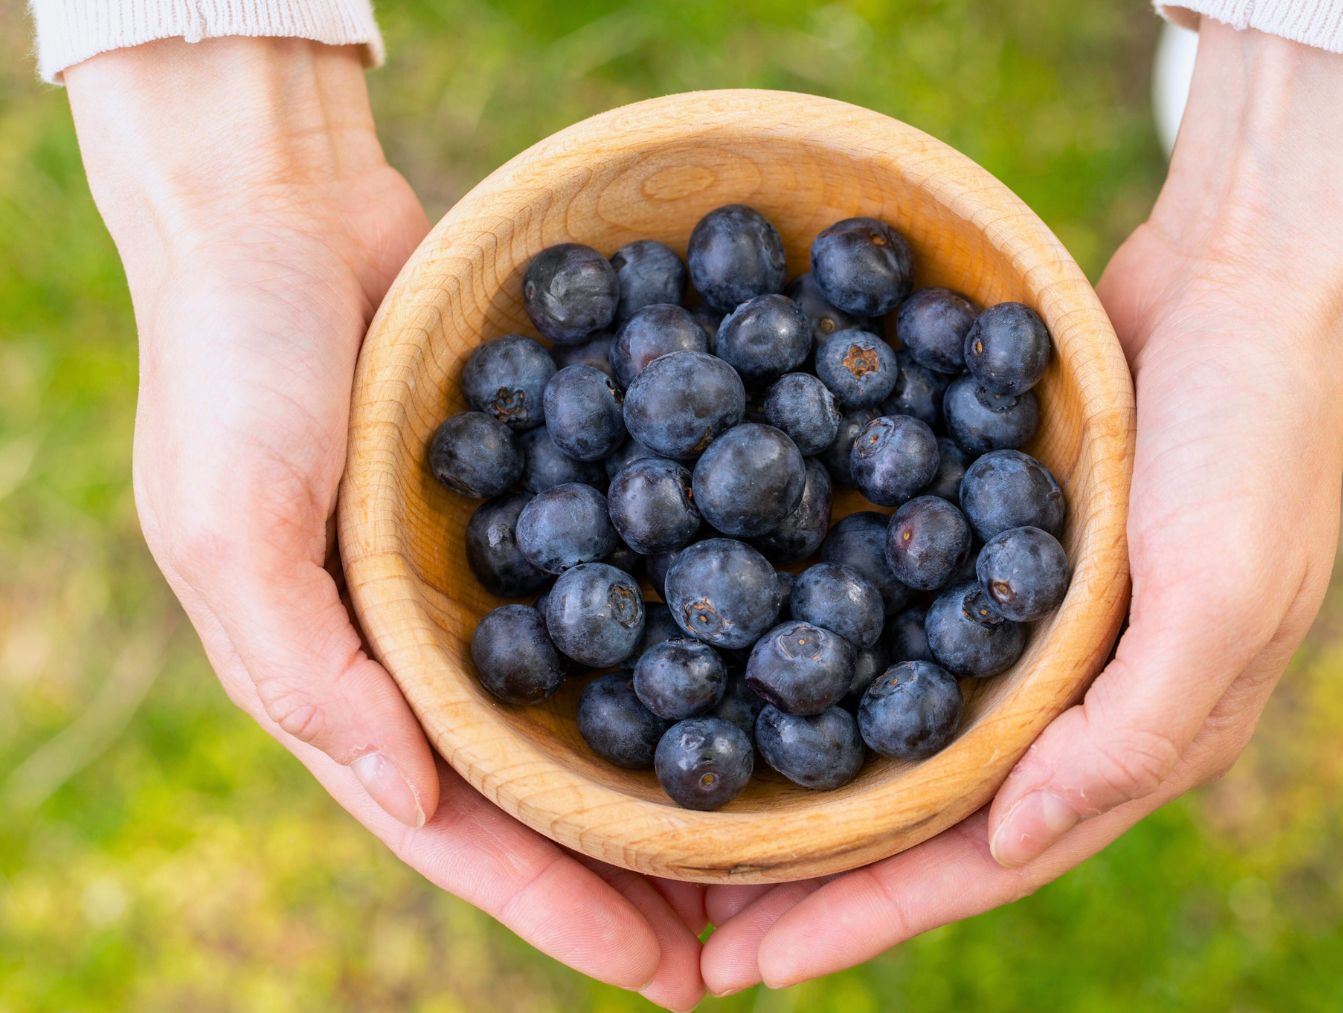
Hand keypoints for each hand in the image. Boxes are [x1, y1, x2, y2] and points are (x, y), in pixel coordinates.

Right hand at [66, 39, 702, 1007]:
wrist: (281, 207)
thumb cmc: (231, 360)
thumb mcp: (229, 519)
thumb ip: (301, 665)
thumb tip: (409, 797)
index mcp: (354, 680)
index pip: (467, 829)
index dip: (562, 909)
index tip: (665, 977)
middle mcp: (434, 647)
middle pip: (555, 789)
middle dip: (645, 872)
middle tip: (756, 941)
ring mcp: (498, 577)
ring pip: (607, 702)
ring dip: (685, 773)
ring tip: (786, 843)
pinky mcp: (550, 494)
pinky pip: (635, 579)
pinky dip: (697, 626)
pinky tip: (781, 660)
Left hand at [700, 22, 1342, 989]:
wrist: (1249, 280)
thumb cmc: (1251, 440)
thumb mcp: (1218, 593)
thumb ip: (1130, 729)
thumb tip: (1014, 840)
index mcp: (1140, 736)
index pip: (985, 859)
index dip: (869, 916)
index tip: (750, 965)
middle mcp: (1082, 700)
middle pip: (931, 817)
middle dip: (819, 880)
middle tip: (697, 926)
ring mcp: (1040, 629)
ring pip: (907, 735)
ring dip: (814, 787)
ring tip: (706, 829)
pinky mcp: (1004, 552)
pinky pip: (905, 628)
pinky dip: (832, 660)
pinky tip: (754, 668)